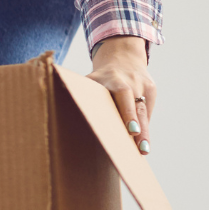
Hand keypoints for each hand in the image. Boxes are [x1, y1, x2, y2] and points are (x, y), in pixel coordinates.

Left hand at [87, 36, 154, 154]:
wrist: (123, 58)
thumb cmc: (100, 77)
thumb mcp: (90, 79)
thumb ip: (77, 90)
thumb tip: (56, 101)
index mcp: (114, 79)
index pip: (123, 94)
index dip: (127, 112)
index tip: (131, 130)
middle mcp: (131, 82)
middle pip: (137, 107)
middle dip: (139, 127)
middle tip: (141, 148)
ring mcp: (143, 86)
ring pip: (145, 112)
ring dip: (145, 133)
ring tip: (143, 151)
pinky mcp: (152, 91)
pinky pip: (147, 112)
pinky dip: (145, 128)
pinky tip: (141, 145)